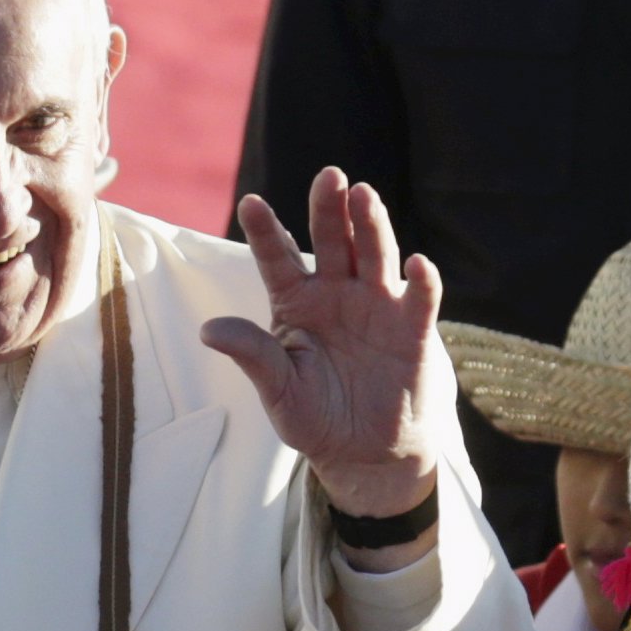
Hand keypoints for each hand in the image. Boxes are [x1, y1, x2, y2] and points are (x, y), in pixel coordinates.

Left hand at [203, 166, 447, 545]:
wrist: (367, 454)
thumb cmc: (317, 418)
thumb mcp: (278, 391)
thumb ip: (252, 355)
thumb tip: (209, 330)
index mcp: (297, 302)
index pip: (277, 259)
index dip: (265, 231)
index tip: (249, 203)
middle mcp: (338, 293)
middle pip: (333, 241)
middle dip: (330, 209)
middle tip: (329, 176)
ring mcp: (378, 306)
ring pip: (376, 255)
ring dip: (372, 226)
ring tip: (365, 196)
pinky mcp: (414, 329)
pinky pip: (420, 298)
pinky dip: (421, 280)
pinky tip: (416, 265)